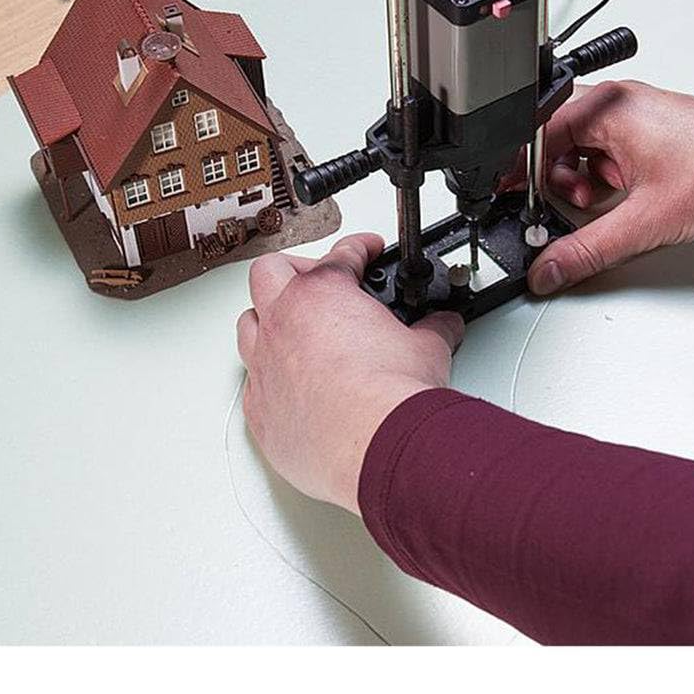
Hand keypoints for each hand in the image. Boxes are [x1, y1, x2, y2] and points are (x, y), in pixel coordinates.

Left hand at [236, 234, 463, 513]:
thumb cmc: (390, 395)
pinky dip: (270, 374)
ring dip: (269, 319)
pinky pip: (251, 381)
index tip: (367, 252)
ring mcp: (265, 366)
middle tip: (322, 279)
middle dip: (298, 269)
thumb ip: (433, 328)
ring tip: (294, 326)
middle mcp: (284, 323)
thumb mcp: (427, 347)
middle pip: (270, 272)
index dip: (359, 248)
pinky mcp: (259, 410)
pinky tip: (289, 381)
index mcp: (323, 294)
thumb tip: (443, 326)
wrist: (375, 446)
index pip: (340, 254)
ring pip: (249, 323)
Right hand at [511, 80, 693, 294]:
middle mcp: (620, 102)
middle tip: (561, 206)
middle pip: (555, 137)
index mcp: (609, 107)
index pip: (537, 134)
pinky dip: (604, 176)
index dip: (522, 174)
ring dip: (581, 178)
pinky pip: (606, 150)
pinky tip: (621, 198)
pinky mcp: (651, 130)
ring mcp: (637, 114)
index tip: (516, 200)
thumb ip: (588, 250)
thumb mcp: (645, 222)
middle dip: (554, 178)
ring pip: (581, 145)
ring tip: (601, 203)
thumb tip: (550, 269)